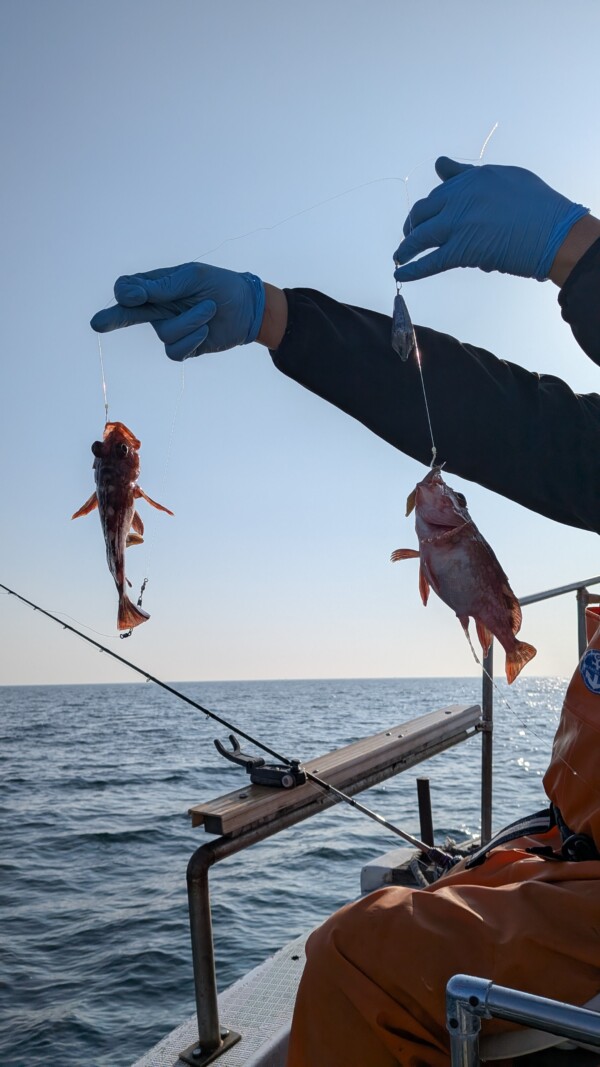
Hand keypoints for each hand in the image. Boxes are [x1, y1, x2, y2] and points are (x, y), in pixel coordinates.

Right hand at [90, 263, 264, 360]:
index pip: (128, 289)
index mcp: (155, 285)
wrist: (247, 308)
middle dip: (112, 320)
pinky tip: (205, 331)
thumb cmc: (220, 286)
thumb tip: (134, 295)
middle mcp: (157, 308)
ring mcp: (168, 329)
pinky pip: (176, 351)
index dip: (127, 293)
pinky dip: (193, 340)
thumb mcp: (194, 278)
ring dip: (191, 322)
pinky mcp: (182, 348)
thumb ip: (164, 286)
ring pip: (165, 334)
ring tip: (209, 310)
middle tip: (95, 324)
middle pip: (127, 315)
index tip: (133, 295)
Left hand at [393, 157, 588, 281]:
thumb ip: (470, 174)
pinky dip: (412, 270)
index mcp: (471, 179)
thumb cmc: (538, 205)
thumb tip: (442, 166)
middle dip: (413, 225)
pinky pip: (429, 261)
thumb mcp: (504, 177)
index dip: (430, 206)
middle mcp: (459, 198)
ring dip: (406, 248)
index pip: (440, 190)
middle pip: (423, 212)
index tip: (425, 214)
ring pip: (420, 236)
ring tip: (400, 257)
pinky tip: (400, 274)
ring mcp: (458, 224)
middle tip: (410, 236)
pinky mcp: (461, 250)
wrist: (553, 231)